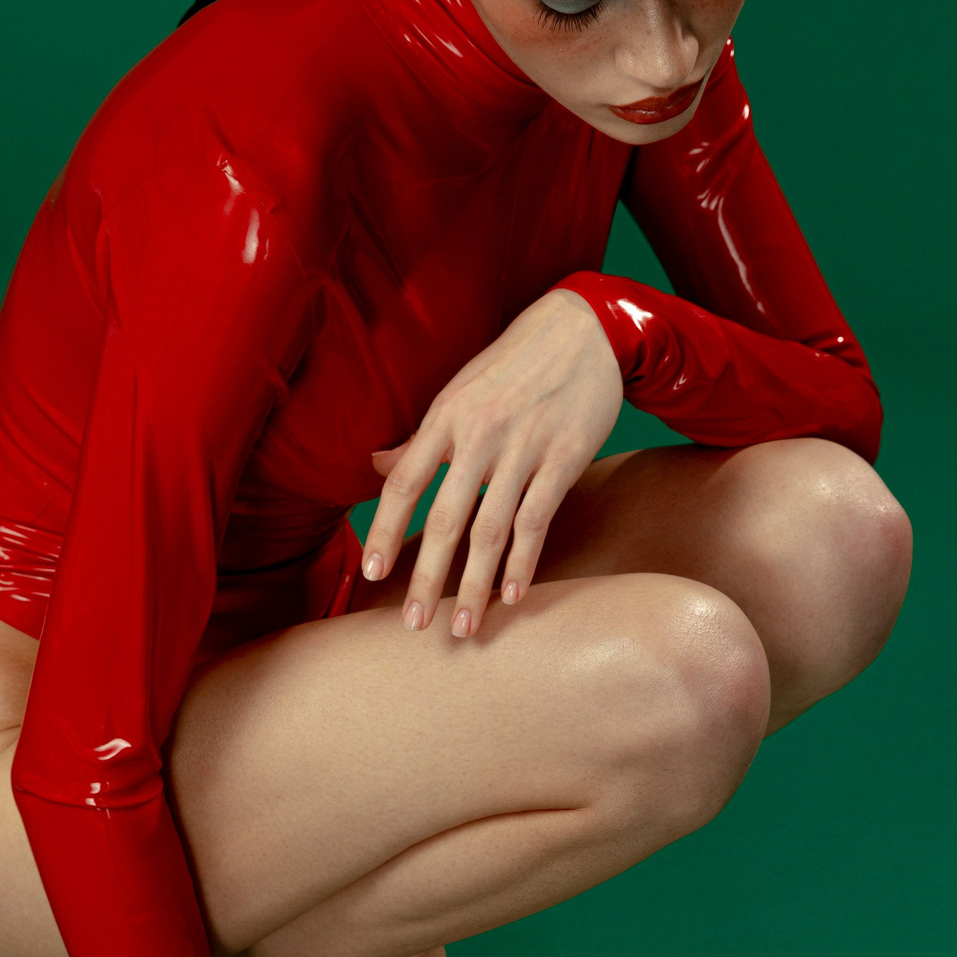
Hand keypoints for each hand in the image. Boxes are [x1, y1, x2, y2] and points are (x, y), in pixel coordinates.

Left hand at [361, 287, 622, 636]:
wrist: (584, 329)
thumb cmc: (513, 364)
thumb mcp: (458, 391)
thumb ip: (420, 438)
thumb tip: (377, 467)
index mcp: (446, 418)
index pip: (404, 482)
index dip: (384, 530)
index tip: (372, 574)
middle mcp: (480, 435)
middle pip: (445, 518)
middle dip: (426, 577)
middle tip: (414, 624)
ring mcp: (524, 448)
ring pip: (492, 529)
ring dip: (474, 585)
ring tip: (461, 626)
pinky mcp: (565, 458)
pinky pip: (538, 520)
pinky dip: (524, 562)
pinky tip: (512, 596)